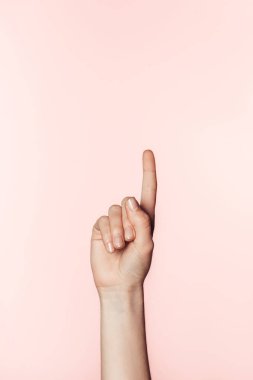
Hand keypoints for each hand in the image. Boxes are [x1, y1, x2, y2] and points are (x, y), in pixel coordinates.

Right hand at [90, 149, 156, 293]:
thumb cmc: (137, 265)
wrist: (118, 283)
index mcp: (145, 218)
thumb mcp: (146, 244)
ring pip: (114, 210)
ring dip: (118, 230)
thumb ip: (141, 220)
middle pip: (128, 201)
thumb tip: (129, 199)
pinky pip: (103, 220)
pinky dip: (108, 234)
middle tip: (131, 242)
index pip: (148, 190)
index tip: (147, 151)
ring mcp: (114, 221)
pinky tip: (111, 248)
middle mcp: (130, 216)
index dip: (148, 171)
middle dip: (129, 222)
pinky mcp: (101, 227)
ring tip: (120, 246)